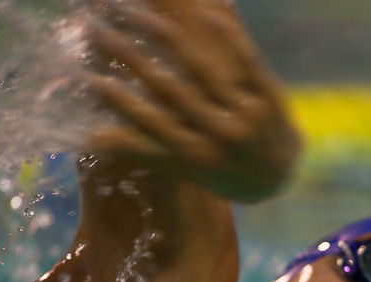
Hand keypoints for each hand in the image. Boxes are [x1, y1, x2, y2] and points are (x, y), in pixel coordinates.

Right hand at [84, 0, 299, 202]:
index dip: (120, 102)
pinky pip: (249, 61)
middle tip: (97, 30)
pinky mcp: (271, 97)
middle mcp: (221, 136)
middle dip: (130, 57)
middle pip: (169, 90)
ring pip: (202, 69)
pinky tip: (205, 9)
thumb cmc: (220, 170)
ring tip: (133, 11)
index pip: (151, 125)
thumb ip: (141, 151)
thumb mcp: (182, 167)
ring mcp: (248, 115)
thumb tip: (88, 139)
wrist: (282, 175)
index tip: (89, 77)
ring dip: (165, 36)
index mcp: (197, 157)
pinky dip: (229, 35)